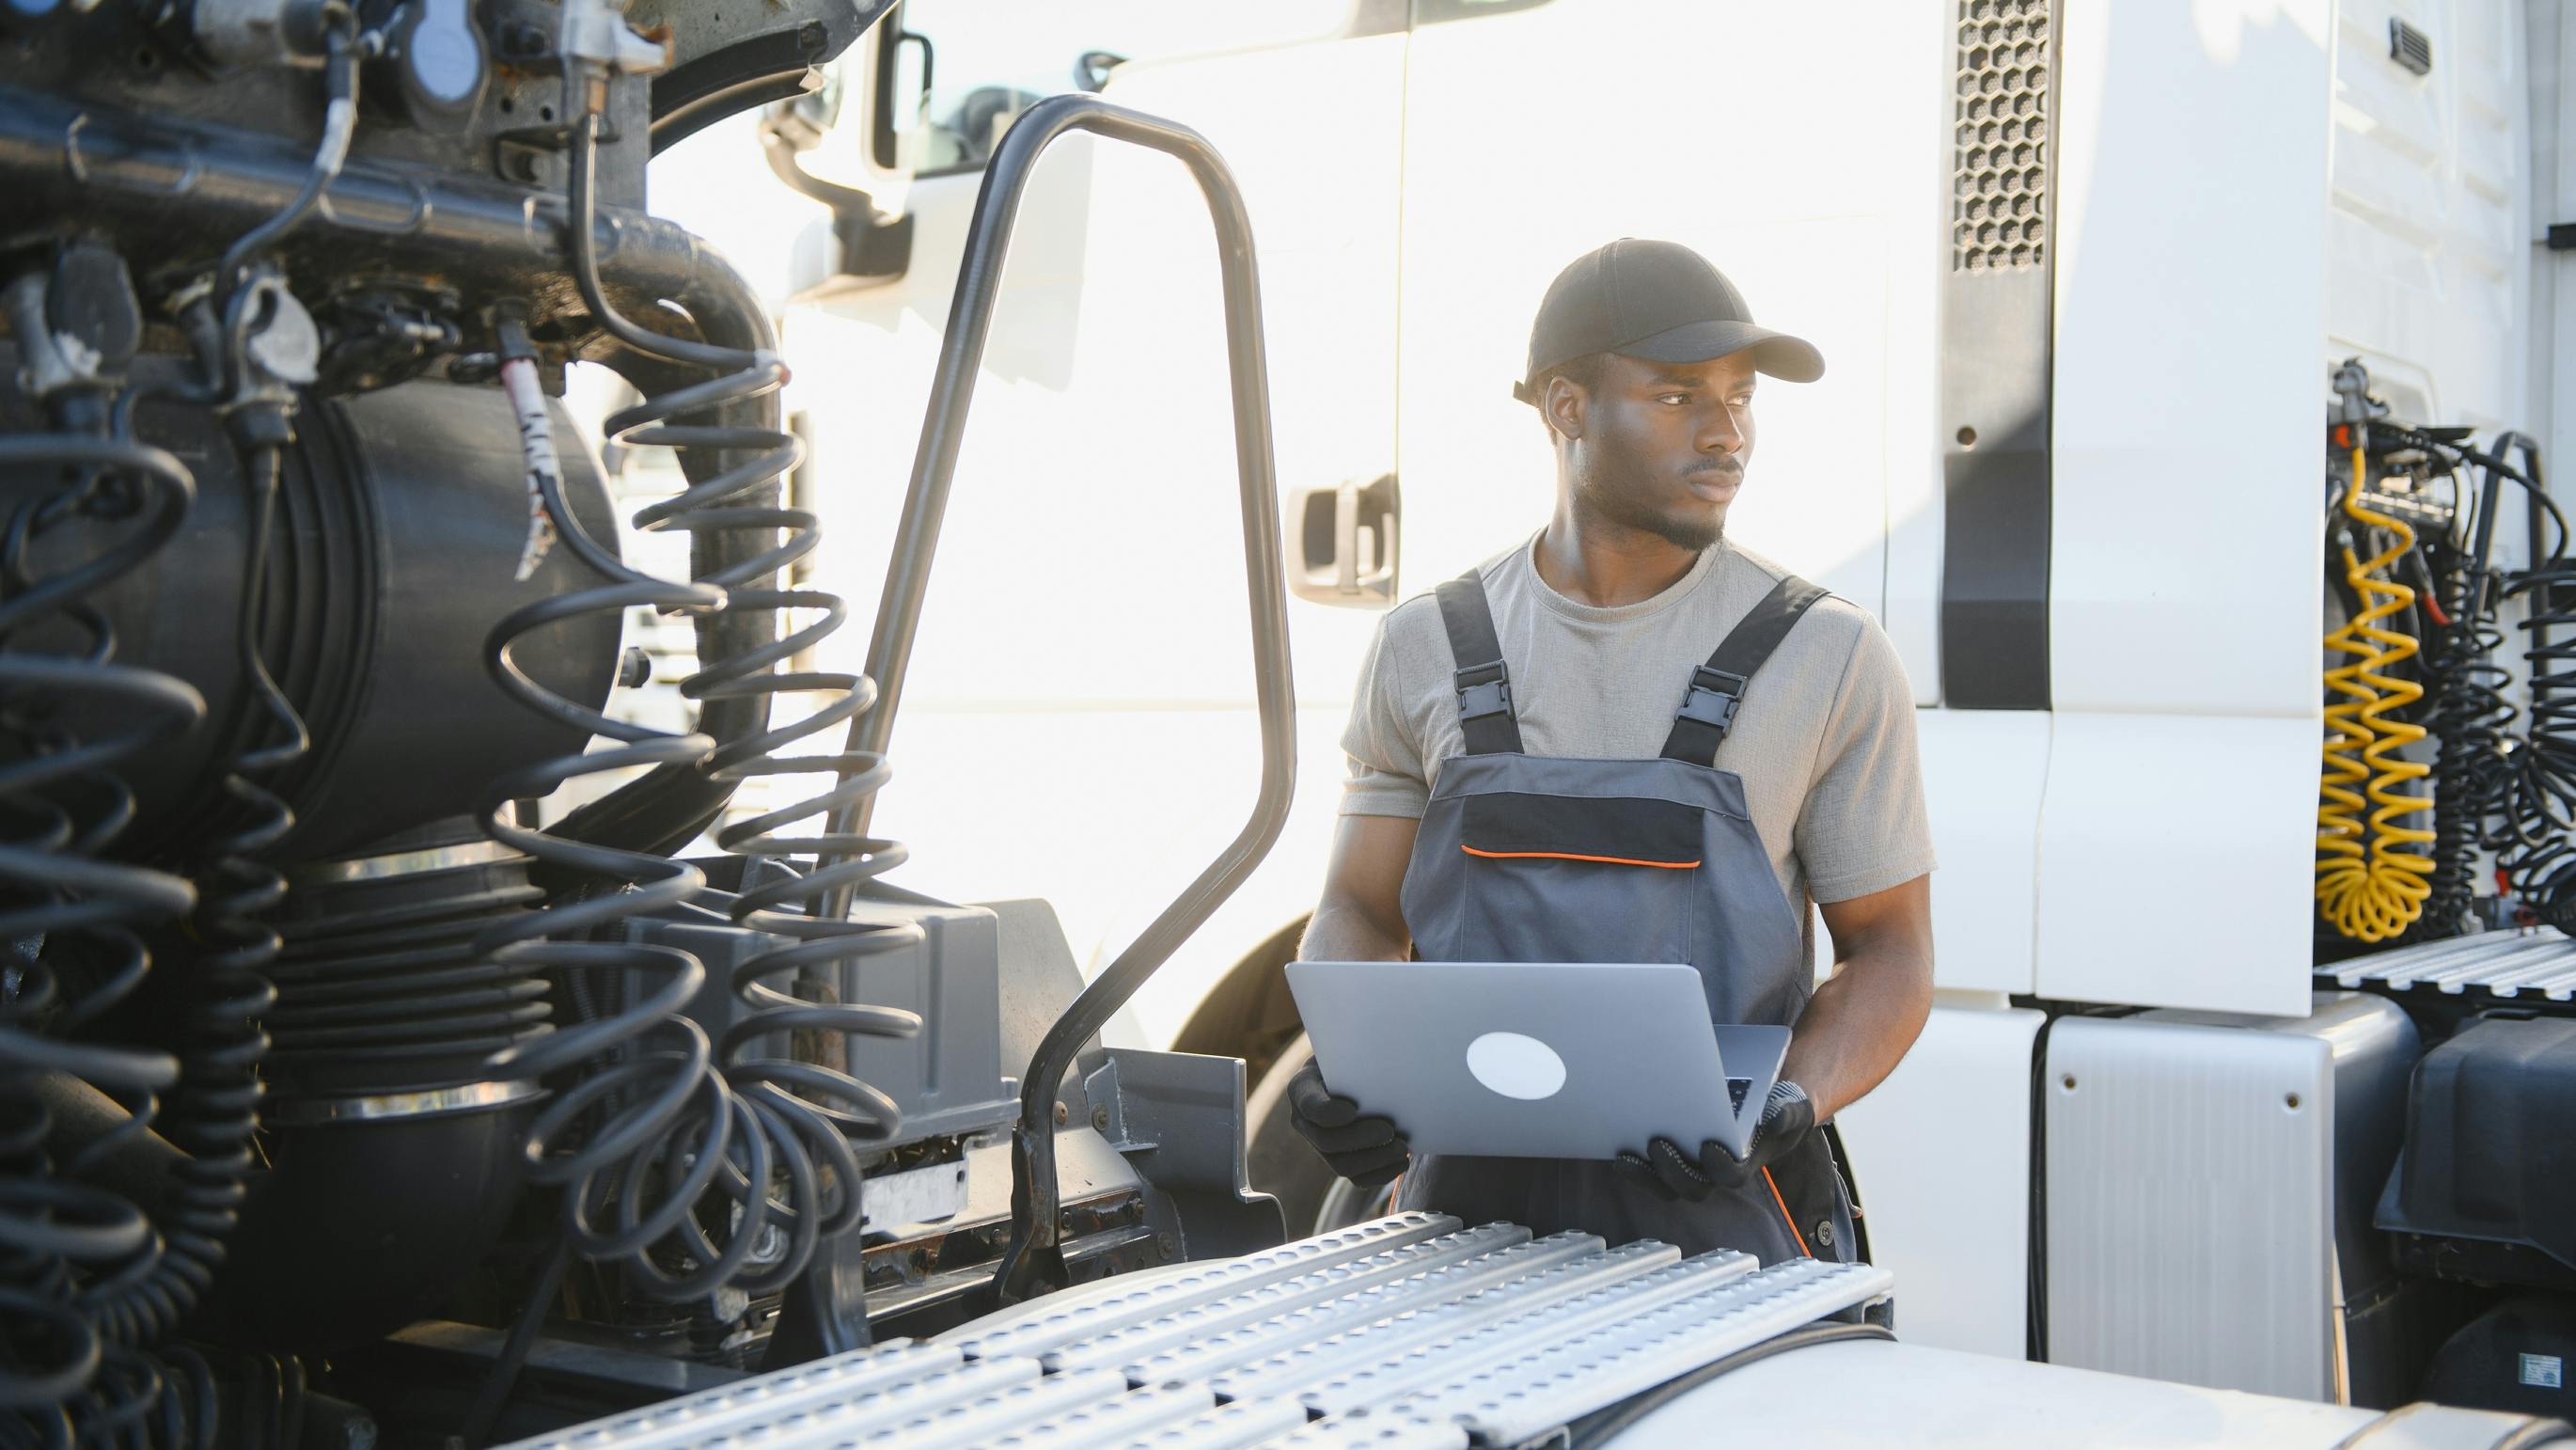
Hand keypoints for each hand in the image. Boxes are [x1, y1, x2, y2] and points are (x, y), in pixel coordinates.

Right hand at [1286, 1059, 1410, 1186]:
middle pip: (1327, 1141)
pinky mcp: (1340, 1160)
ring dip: (1375, 1160)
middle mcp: (1305, 1121)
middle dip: (1361, 1138)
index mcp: (1302, 1089)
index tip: (1353, 1109)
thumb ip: (1358, 1052)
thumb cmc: (1354, 1055)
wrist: (1357, 1072)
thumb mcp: (1350, 1047)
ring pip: (1342, 1165)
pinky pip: (1357, 1178)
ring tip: (1402, 1148)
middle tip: (1391, 1130)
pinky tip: (1401, 1162)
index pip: (1310, 1106)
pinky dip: (1381, 1174)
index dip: (1328, 1113)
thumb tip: (1388, 1050)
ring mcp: (1320, 1145)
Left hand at [1612, 1081, 1815, 1202]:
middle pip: (1693, 1187)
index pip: (1732, 1176)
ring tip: (1625, 1157)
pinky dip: (1633, 1164)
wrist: (1763, 1105)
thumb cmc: (1777, 1108)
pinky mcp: (1671, 1160)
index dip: (1720, 1166)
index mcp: (1745, 1162)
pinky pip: (1649, 1172)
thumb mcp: (1790, 1106)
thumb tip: (1774, 1120)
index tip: (1709, 1146)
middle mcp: (1716, 1173)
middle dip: (1674, 1171)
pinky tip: (1616, 1146)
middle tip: (1658, 1144)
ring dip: (1645, 1175)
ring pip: (1665, 1185)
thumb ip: (1787, 1113)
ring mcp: (1692, 1168)